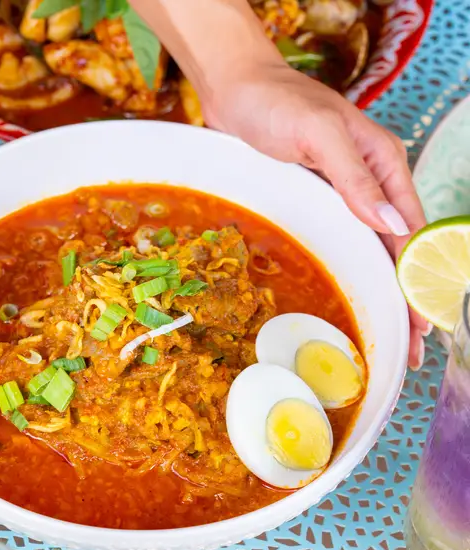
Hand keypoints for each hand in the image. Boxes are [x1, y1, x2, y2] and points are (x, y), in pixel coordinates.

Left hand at [199, 61, 429, 368]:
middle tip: (408, 352)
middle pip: (394, 251)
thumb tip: (390, 226)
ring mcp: (337, 195)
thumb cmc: (277, 102)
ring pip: (365, 251)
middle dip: (404, 300)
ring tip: (380, 336)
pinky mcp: (308, 201)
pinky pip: (333, 241)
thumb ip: (355, 177)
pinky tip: (344, 295)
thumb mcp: (319, 133)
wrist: (234, 89)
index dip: (418, 283)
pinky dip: (344, 270)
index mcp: (383, 165)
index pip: (411, 234)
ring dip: (375, 291)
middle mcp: (367, 183)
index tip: (422, 327)